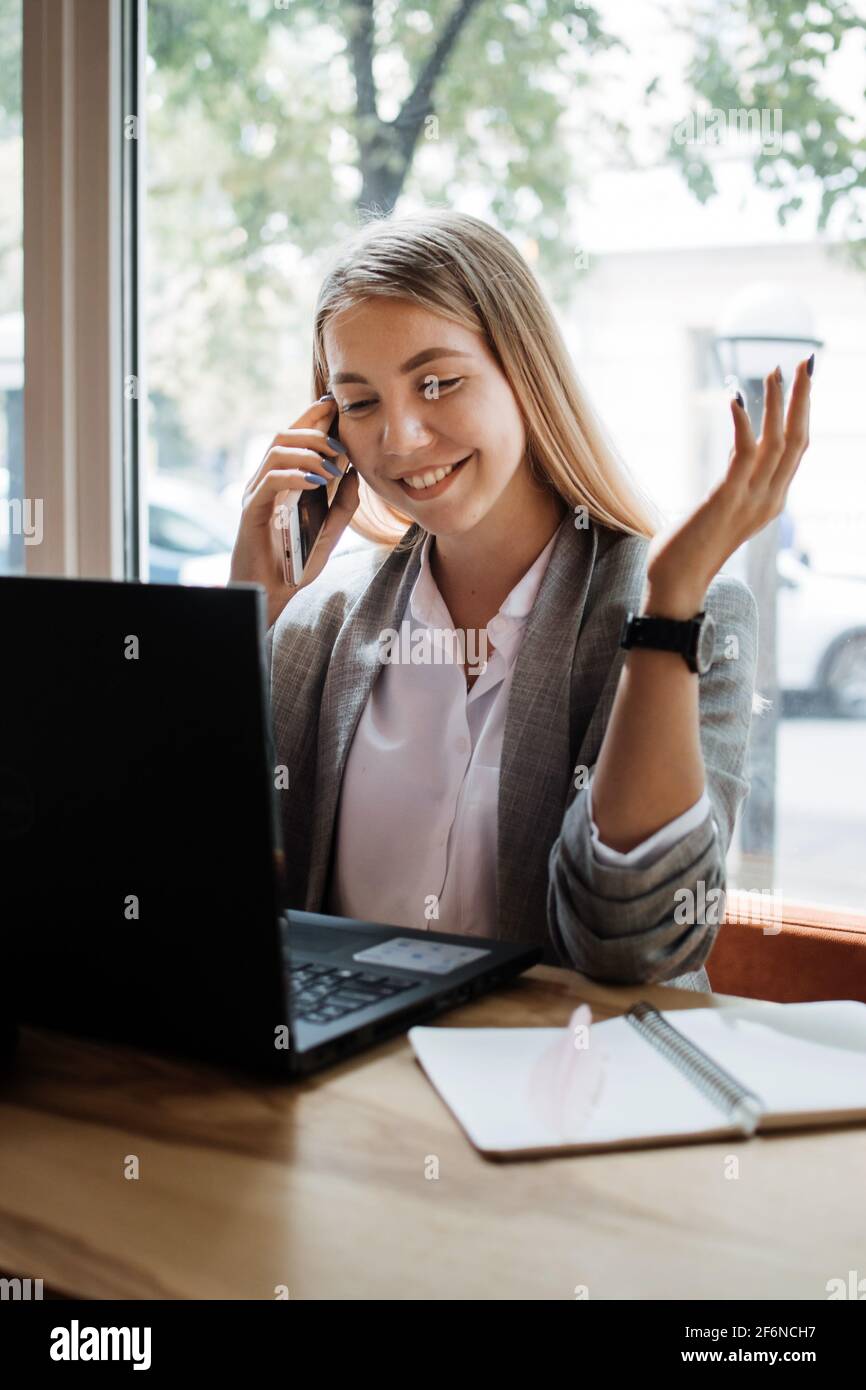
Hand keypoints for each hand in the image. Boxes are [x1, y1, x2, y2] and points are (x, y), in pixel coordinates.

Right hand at [229, 398, 359, 628]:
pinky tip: (316, 483)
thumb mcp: (329, 532)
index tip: (338, 408)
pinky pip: (270, 481)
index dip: (315, 418)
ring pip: (276, 450)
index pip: (296, 438)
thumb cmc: (295, 563)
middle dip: (316, 430)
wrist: (271, 594)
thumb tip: (357, 476)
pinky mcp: (251, 509)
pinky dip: (294, 475)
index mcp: (284, 480)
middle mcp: (267, 480)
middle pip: (285, 434)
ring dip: (308, 452)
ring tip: (333, 467)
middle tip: (342, 445)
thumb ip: (342, 506)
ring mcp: (257, 492)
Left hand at [643, 356, 812, 617]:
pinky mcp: (725, 500)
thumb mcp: (723, 511)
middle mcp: (769, 500)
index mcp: (771, 501)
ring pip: (777, 443)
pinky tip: (735, 399)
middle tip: (804, 362)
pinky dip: (742, 424)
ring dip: (776, 403)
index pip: (797, 450)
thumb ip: (735, 485)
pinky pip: (742, 455)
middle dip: (802, 398)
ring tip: (772, 370)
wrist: (675, 584)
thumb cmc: (689, 550)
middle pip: (798, 440)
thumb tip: (738, 458)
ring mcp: (750, 500)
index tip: (801, 380)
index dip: (802, 413)